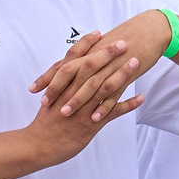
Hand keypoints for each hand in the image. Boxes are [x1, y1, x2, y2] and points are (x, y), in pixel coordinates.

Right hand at [24, 29, 147, 163]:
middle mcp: (72, 93)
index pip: (73, 59)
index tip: (98, 33)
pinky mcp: (90, 124)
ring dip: (121, 74)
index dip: (86, 45)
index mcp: (61, 85)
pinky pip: (112, 112)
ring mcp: (83, 108)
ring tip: (135, 62)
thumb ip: (59, 85)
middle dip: (108, 53)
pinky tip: (141, 98)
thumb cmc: (43, 124)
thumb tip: (66, 74)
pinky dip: (127, 104)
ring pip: (104, 87)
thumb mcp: (49, 100)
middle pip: (91, 68)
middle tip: (123, 42)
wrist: (37, 145)